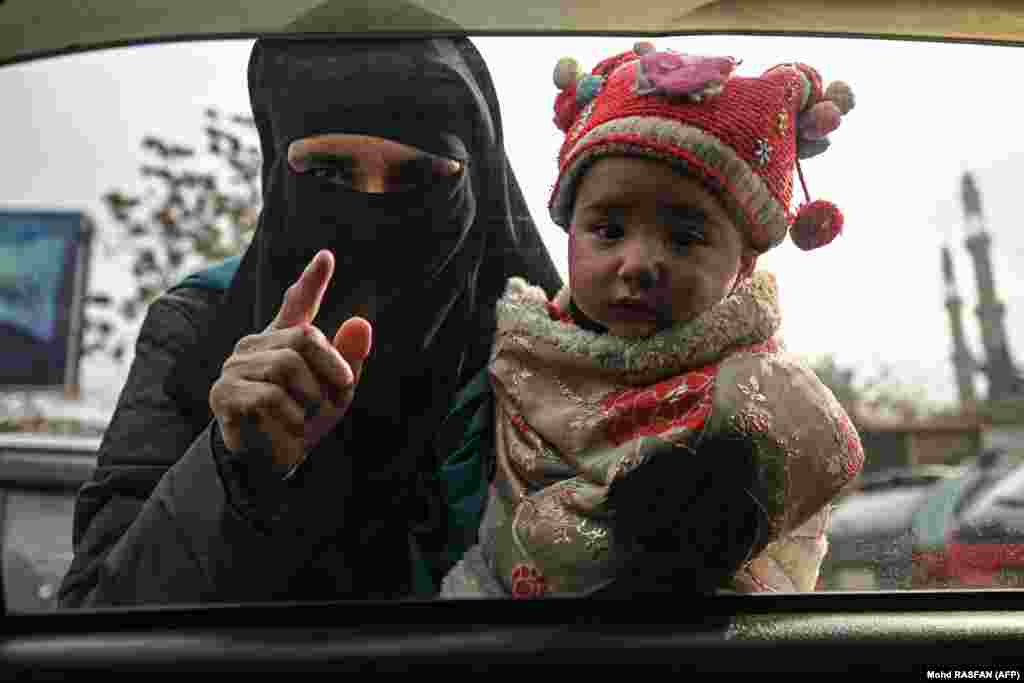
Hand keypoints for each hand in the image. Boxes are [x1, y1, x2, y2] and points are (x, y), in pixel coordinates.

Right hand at [209, 250, 372, 473]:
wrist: (268, 468)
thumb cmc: (301, 424)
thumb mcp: (335, 394)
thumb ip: (349, 360)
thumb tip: (361, 323)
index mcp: (284, 342)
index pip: (298, 304)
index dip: (312, 280)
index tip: (327, 256)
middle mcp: (256, 346)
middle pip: (305, 338)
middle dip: (331, 372)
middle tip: (335, 401)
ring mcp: (235, 367)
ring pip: (287, 368)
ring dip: (309, 401)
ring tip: (303, 421)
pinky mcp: (223, 393)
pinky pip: (268, 396)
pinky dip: (288, 418)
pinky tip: (284, 430)